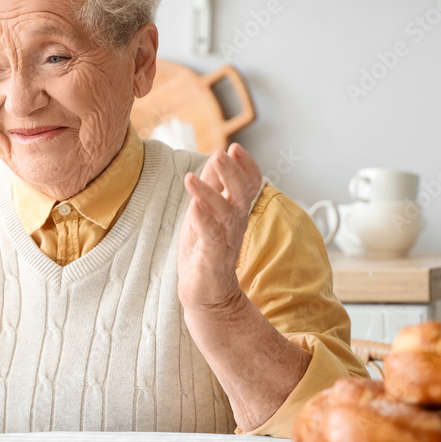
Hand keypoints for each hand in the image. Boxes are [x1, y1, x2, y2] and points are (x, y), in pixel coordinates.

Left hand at [177, 143, 262, 313]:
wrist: (206, 294)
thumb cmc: (205, 250)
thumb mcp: (206, 211)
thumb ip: (212, 186)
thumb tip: (215, 157)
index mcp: (235, 211)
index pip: (249, 185)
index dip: (246, 166)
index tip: (236, 147)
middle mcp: (235, 224)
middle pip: (242, 195)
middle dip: (233, 173)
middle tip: (222, 153)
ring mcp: (225, 241)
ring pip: (226, 214)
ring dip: (209, 194)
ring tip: (191, 178)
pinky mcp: (212, 258)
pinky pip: (211, 237)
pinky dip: (203, 220)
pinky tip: (194, 206)